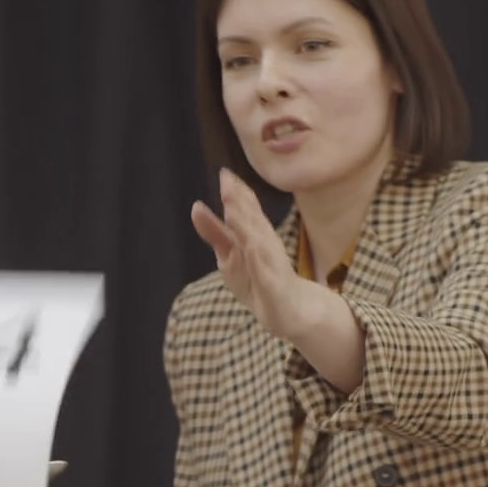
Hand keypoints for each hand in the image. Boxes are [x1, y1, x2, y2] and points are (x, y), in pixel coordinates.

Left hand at [191, 168, 324, 343]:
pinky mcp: (276, 287)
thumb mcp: (230, 254)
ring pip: (259, 242)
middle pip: (252, 220)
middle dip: (240, 201)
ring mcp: (272, 266)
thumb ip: (215, 231)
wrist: (291, 312)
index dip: (236, 192)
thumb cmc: (259, 279)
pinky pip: (268, 273)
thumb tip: (196, 206)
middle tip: (227, 180)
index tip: (224, 173)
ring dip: (247, 225)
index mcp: (255, 235)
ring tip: (233, 208)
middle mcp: (265, 245)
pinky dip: (260, 261)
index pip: (247, 210)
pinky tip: (252, 249)